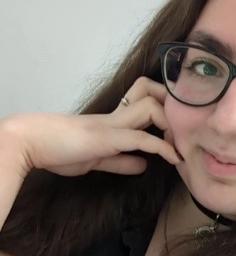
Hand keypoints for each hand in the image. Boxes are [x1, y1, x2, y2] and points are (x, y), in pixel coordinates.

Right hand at [0, 77, 179, 177]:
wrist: (33, 143)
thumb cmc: (62, 149)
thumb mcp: (100, 159)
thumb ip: (122, 161)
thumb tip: (144, 165)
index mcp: (116, 118)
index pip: (145, 99)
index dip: (165, 107)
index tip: (179, 127)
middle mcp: (117, 115)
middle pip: (150, 91)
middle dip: (171, 105)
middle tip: (183, 128)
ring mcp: (112, 124)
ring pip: (150, 107)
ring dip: (170, 124)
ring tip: (180, 144)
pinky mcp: (106, 137)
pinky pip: (140, 138)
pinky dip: (161, 148)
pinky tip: (174, 160)